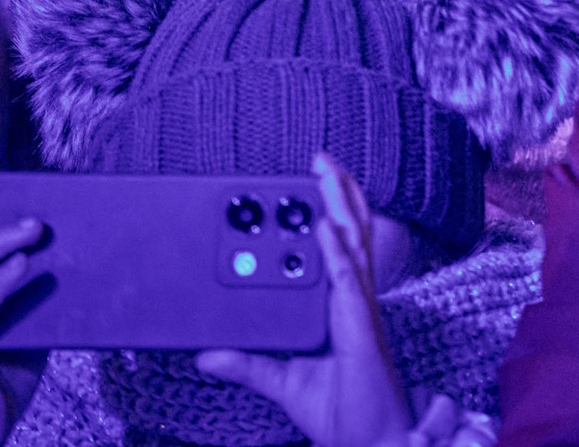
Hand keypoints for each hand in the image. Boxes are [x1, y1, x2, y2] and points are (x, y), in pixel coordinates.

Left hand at [198, 152, 414, 446]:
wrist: (372, 444)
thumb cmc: (343, 413)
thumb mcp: (283, 382)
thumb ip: (248, 365)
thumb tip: (205, 355)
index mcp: (341, 308)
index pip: (341, 249)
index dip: (334, 212)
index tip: (317, 181)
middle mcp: (354, 302)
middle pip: (352, 236)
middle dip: (340, 195)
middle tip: (322, 160)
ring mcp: (360, 313)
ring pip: (354, 249)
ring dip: (342, 208)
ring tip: (327, 175)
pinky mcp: (360, 331)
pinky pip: (347, 285)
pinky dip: (338, 255)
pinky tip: (325, 230)